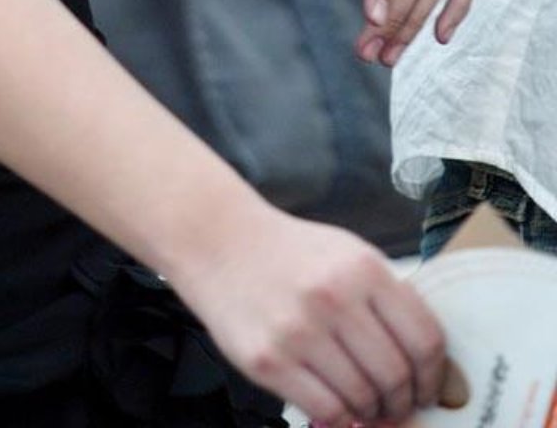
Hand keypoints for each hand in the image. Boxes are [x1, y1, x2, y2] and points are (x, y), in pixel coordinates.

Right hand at [179, 200, 445, 425]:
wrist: (218, 241)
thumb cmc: (290, 253)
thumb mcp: (347, 253)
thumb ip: (386, 298)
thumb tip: (424, 362)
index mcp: (363, 268)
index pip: (425, 340)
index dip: (433, 375)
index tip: (428, 387)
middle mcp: (334, 297)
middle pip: (396, 375)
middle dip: (403, 400)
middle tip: (397, 404)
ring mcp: (299, 331)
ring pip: (363, 398)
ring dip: (372, 412)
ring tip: (366, 404)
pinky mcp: (269, 360)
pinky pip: (327, 411)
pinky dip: (342, 418)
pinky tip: (339, 406)